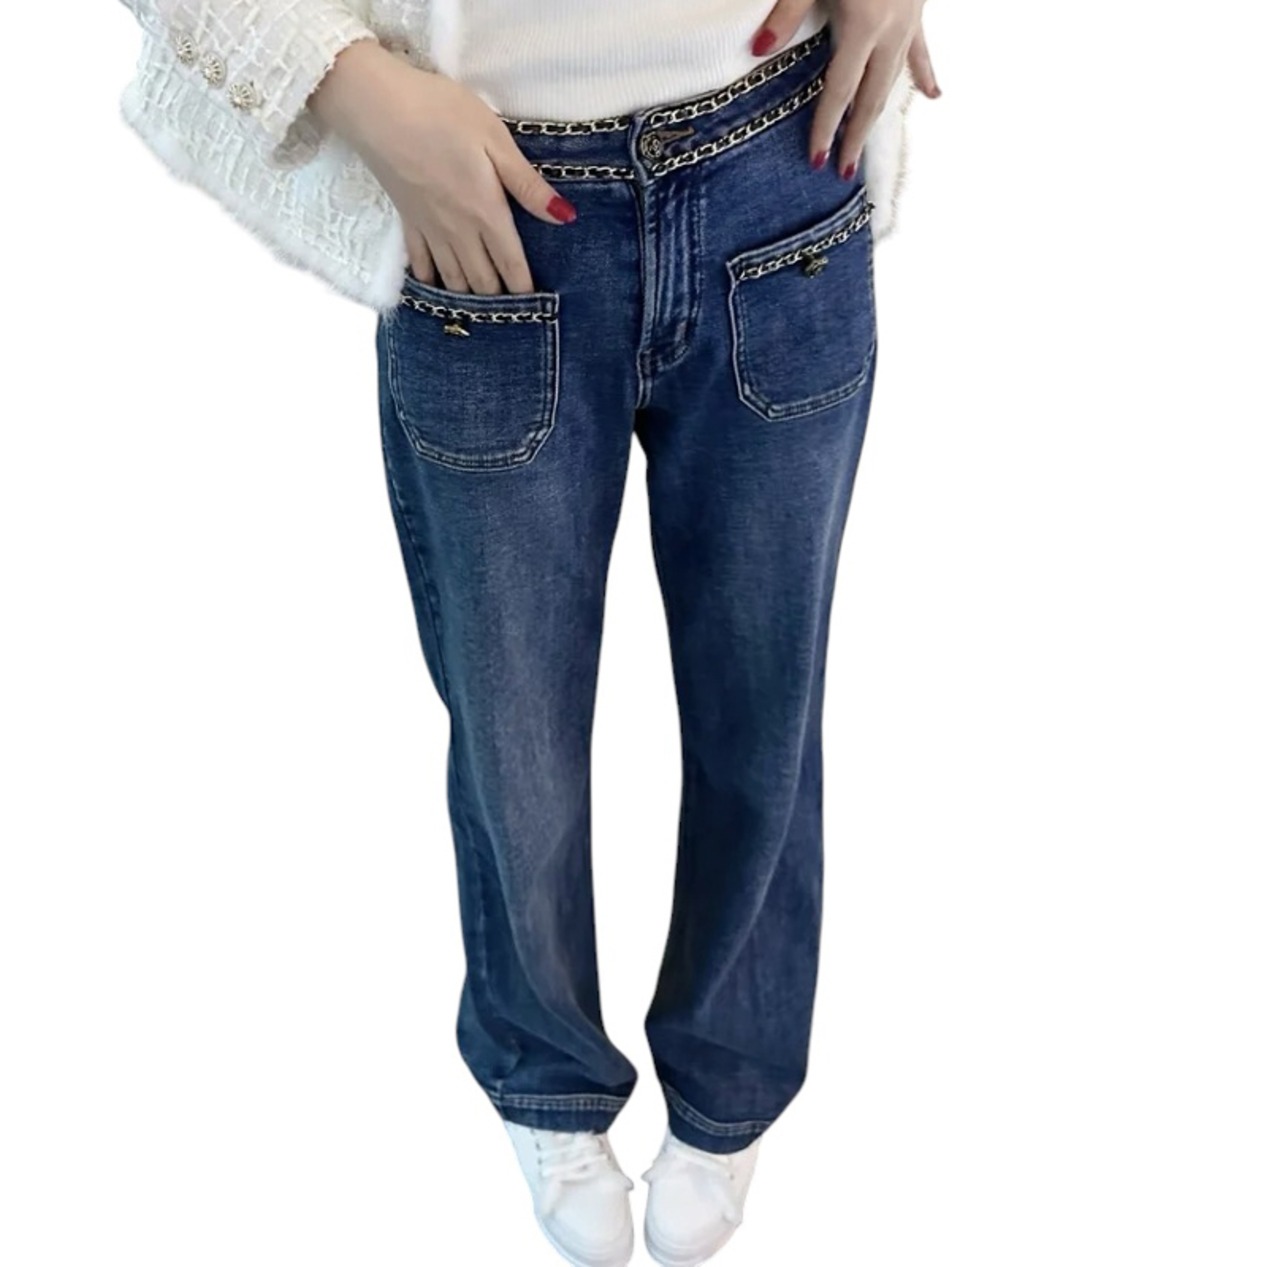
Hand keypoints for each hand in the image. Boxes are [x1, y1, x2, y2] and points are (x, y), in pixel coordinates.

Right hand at [309, 39, 576, 293]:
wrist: (376, 106)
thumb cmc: (440, 113)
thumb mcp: (495, 139)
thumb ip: (527, 184)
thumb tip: (564, 217)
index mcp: (486, 212)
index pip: (511, 264)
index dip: (524, 289)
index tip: (536, 308)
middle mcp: (458, 230)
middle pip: (483, 280)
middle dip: (499, 298)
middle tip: (513, 311)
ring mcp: (429, 228)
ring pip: (453, 278)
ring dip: (469, 296)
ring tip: (481, 308)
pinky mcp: (406, 218)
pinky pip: (420, 263)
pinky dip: (431, 280)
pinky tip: (436, 287)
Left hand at [752, 0, 940, 177]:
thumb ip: (785, 12)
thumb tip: (758, 50)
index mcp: (861, 25)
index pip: (838, 90)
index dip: (826, 126)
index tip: (816, 159)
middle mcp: (890, 31)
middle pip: (870, 96)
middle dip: (855, 135)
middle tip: (842, 173)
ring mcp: (909, 22)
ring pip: (894, 79)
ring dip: (880, 115)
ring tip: (868, 147)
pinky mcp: (919, 9)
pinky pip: (920, 49)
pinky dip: (924, 73)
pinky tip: (934, 96)